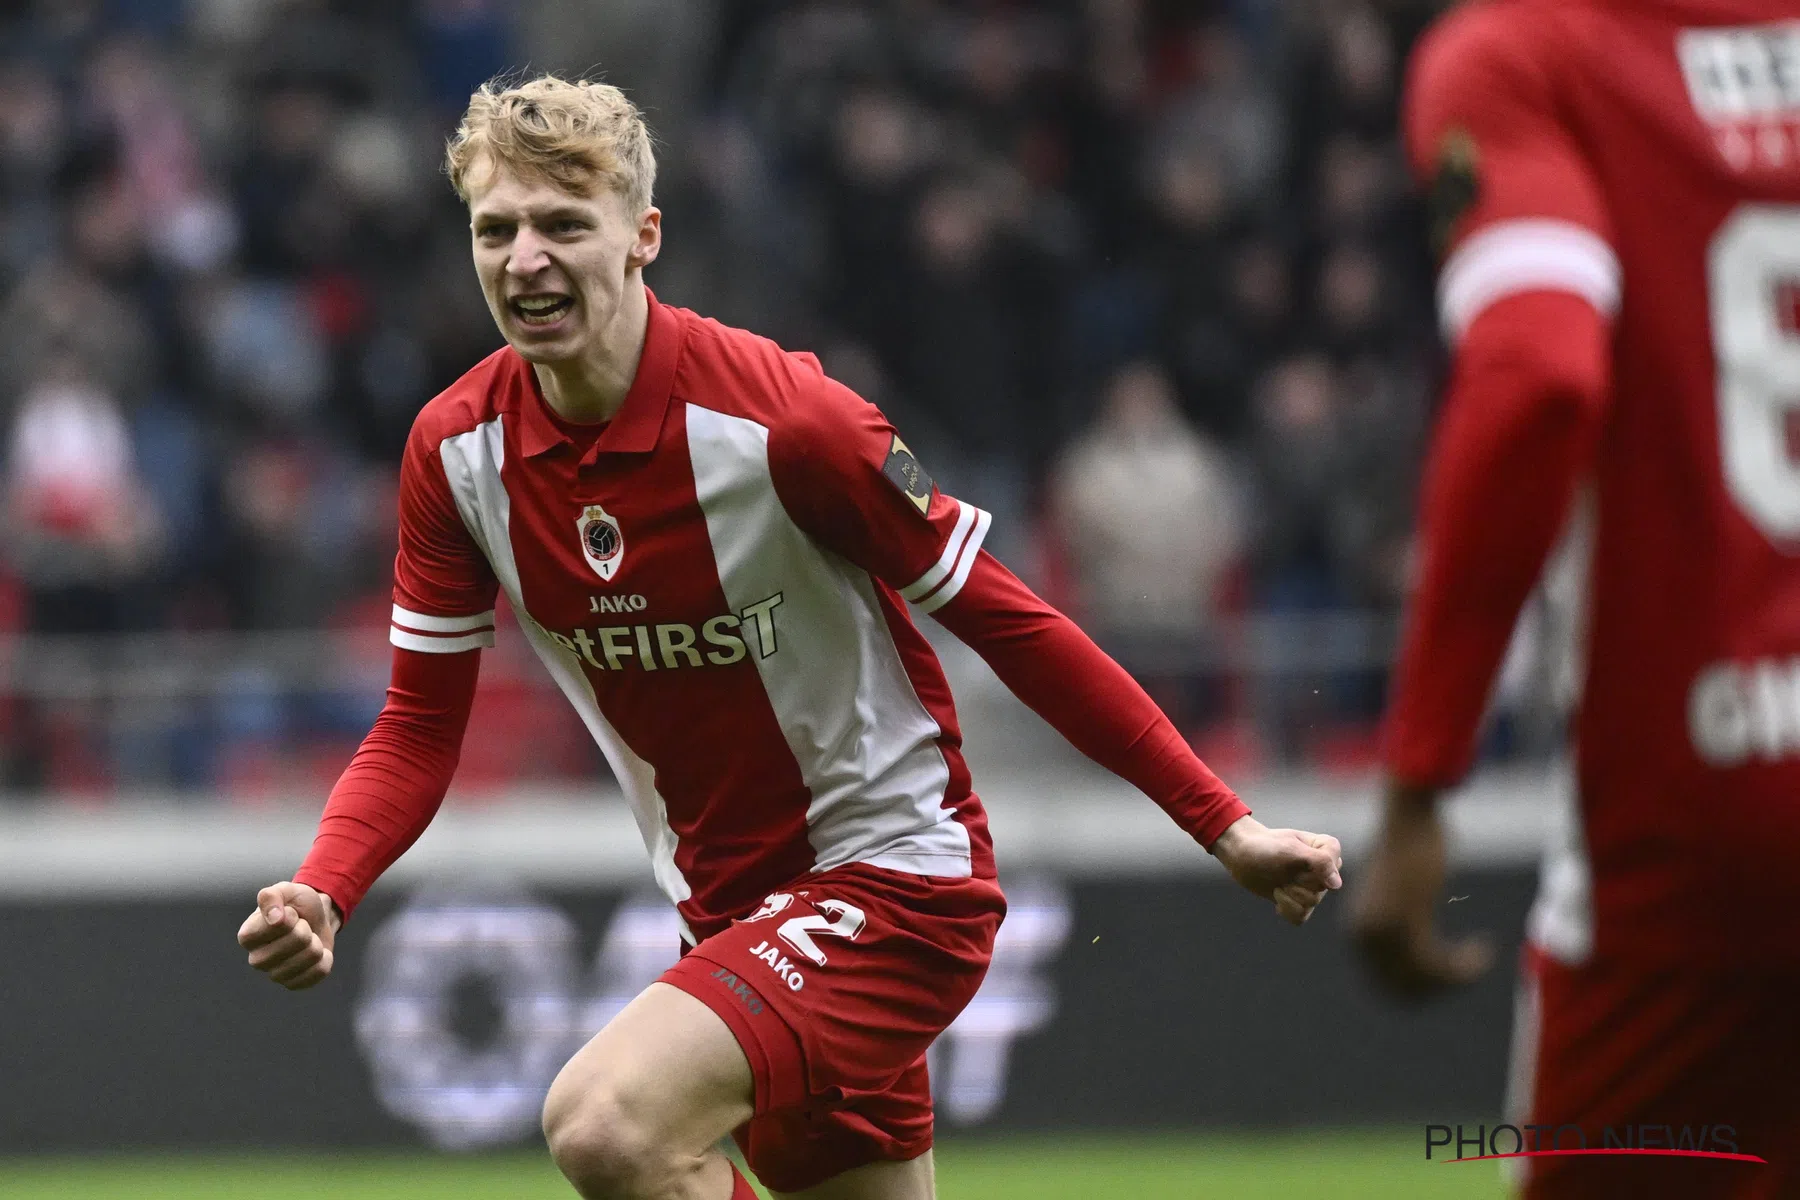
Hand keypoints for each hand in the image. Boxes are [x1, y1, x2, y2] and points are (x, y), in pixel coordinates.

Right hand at [237, 881, 339, 990]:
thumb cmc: (295, 904)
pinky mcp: (294, 984)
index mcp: (247, 936)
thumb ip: (272, 896)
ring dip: (316, 943)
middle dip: (306, 929)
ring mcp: (274, 975)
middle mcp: (256, 959)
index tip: (289, 913)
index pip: (278, 925)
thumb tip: (274, 918)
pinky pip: (319, 972)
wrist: (315, 918)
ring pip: (310, 958)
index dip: (291, 916)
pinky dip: (325, 958)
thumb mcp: (284, 890)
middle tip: (301, 927)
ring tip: (308, 938)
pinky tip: (316, 954)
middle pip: (297, 942)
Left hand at [1209, 815, 1343, 925]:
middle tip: (1282, 870)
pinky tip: (1277, 896)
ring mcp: (1311, 887)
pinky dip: (1285, 908)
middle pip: (1319, 891)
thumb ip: (1320, 862)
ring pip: (1310, 905)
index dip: (1310, 869)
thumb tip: (1336, 885)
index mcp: (1327, 850)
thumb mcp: (1292, 850)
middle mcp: (1324, 870)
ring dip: (1287, 895)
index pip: (1332, 870)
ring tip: (1278, 882)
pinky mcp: (1299, 902)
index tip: (1294, 857)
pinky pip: (1301, 917)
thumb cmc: (1266, 846)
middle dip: (1295, 883)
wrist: (1242, 855)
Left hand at [1349, 780, 1493, 1000]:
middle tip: (1470, 969)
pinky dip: (1465, 967)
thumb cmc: (1409, 850)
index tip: (1453, 975)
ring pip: (1426, 980)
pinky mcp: (1406, 921)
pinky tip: (1483, 950)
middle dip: (1442, 986)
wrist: (1408, 816)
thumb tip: (1417, 966)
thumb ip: (1399, 927)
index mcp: (1358, 931)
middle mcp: (1364, 936)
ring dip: (1460, 977)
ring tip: (1481, 956)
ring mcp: (1382, 930)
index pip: (1387, 984)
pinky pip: (1439, 966)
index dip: (1424, 988)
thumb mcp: (1398, 896)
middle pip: (1406, 988)